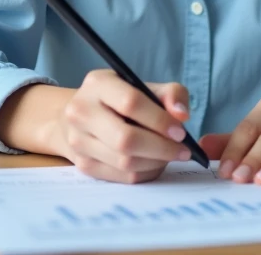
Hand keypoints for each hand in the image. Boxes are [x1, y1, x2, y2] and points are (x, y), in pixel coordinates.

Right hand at [58, 70, 193, 183]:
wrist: (80, 116)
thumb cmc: (120, 100)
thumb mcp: (144, 86)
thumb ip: (170, 94)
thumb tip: (181, 115)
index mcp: (98, 84)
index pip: (131, 103)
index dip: (159, 120)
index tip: (180, 132)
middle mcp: (81, 111)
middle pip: (125, 139)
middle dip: (160, 148)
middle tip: (182, 151)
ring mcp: (78, 141)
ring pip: (124, 162)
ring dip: (156, 162)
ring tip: (170, 155)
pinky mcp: (83, 164)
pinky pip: (122, 176)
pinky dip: (145, 172)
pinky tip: (154, 163)